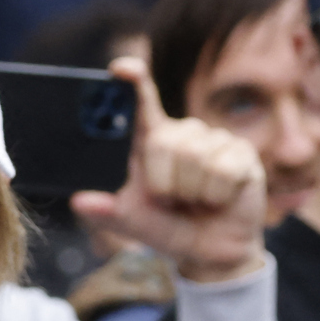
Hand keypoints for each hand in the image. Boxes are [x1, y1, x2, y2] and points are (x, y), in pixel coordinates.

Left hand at [69, 59, 266, 286]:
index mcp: (152, 140)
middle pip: (163, 143)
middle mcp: (183, 132)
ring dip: (191, 193)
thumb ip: (108, 212)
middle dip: (163, 184)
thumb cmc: (170, 228)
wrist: (211, 251)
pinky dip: (216, 195)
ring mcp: (214, 139)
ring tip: (197, 201)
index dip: (133, 81)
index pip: (142, 102)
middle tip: (173, 201)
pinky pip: (222, 171)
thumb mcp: (134, 221)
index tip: (120, 69)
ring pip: (193, 159)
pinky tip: (220, 198)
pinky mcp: (241, 152)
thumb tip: (78, 202)